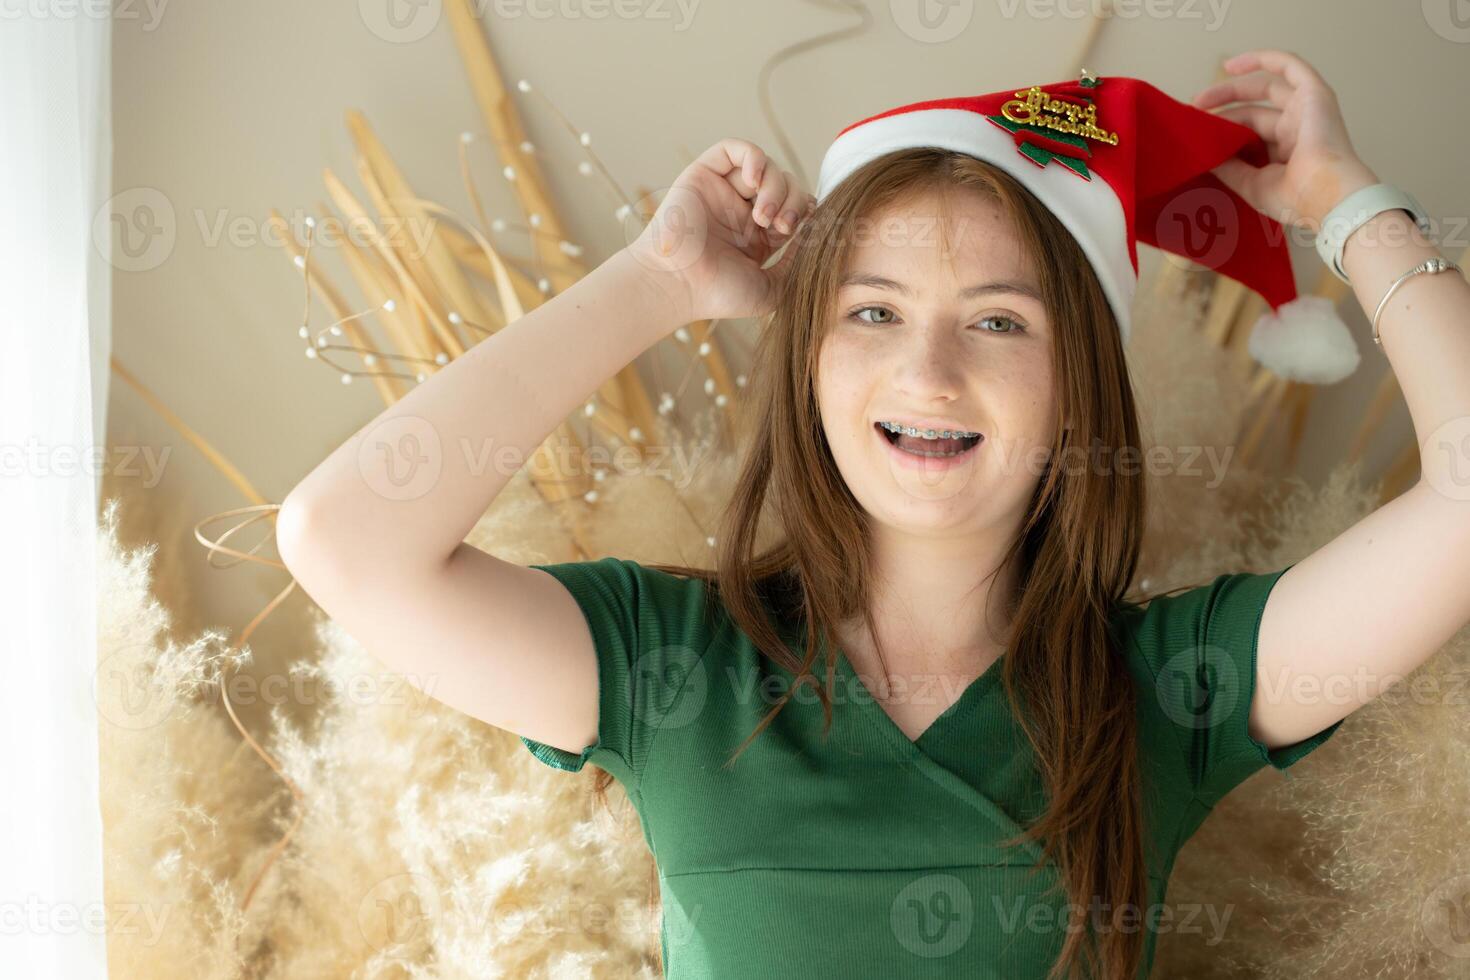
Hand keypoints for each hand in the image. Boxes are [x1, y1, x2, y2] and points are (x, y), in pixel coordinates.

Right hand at [625, 138, 814, 324]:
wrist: (681, 286)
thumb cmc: (720, 294)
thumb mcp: (774, 289)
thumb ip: (798, 263)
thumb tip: (814, 234)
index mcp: (758, 235)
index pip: (796, 207)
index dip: (805, 212)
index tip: (801, 231)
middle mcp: (742, 210)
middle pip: (786, 184)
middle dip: (793, 201)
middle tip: (781, 225)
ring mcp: (724, 191)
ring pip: (767, 167)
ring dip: (775, 187)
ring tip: (762, 215)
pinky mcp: (704, 175)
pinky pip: (734, 149)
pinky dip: (753, 157)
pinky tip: (753, 180)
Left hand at [1191, 49, 1379, 232]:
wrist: (1324, 195)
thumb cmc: (1294, 198)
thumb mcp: (1251, 183)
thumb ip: (1229, 167)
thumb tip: (1204, 154)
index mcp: (1287, 152)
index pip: (1250, 133)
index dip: (1224, 129)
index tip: (1194, 134)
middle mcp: (1298, 128)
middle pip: (1253, 111)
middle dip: (1221, 111)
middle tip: (1191, 116)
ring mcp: (1307, 109)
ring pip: (1265, 88)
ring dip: (1230, 90)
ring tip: (1198, 100)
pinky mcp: (1315, 93)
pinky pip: (1289, 66)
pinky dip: (1262, 59)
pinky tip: (1230, 65)